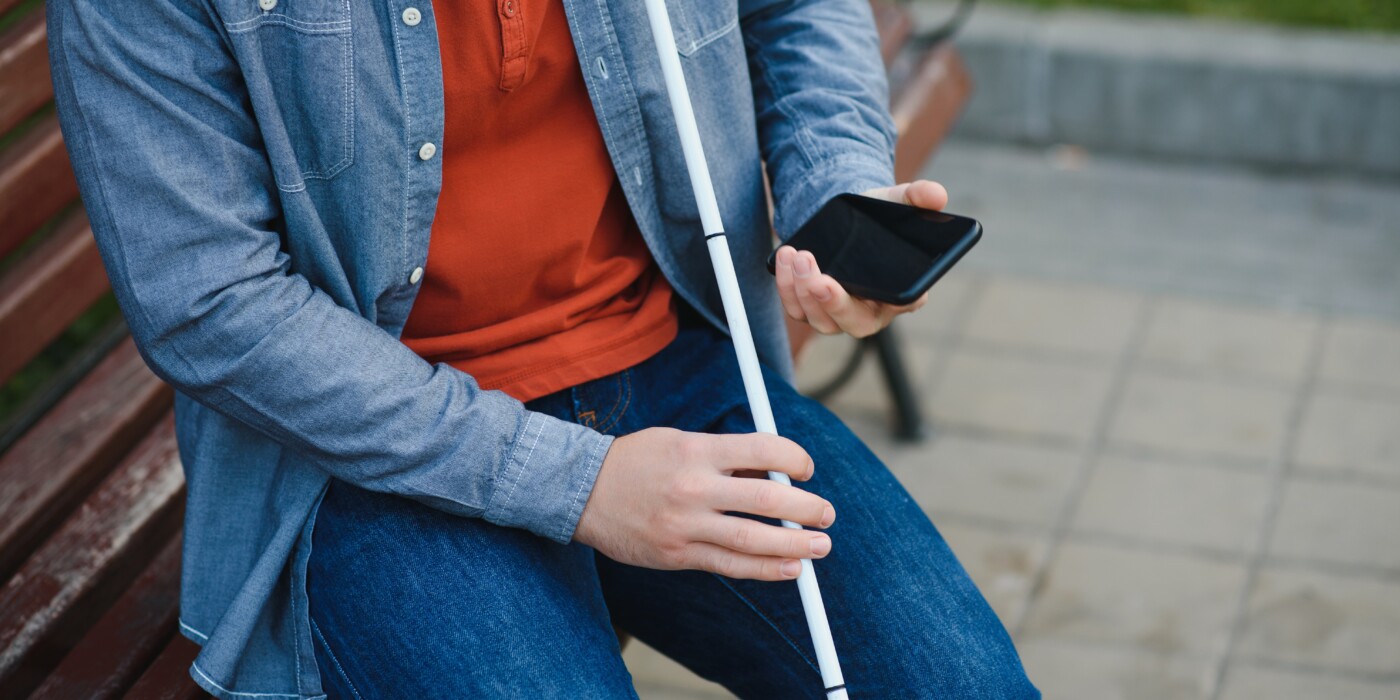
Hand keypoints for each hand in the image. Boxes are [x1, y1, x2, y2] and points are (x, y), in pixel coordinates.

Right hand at [573, 427, 835, 580]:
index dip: (795, 459)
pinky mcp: (677, 555)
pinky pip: (729, 566)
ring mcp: (685, 525)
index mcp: (697, 450)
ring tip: (820, 545)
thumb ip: (726, 456)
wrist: (581, 491)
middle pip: (766, 499)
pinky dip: (765, 569)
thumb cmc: (637, 460)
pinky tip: (790, 569)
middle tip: (826, 514)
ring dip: (795, 544)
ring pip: (752, 539)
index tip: (807, 469)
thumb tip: (776, 471)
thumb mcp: (680, 441)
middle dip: (806, 508)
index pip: (763, 450)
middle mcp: (694, 487)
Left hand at [775, 180, 949, 337]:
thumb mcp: (896, 202)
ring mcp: (840, 314)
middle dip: (834, 303)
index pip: (907, 302)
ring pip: (821, 321)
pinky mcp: (813, 308)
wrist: (846, 221)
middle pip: (855, 322)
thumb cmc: (878, 218)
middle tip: (820, 279)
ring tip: (797, 256)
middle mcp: (873, 311)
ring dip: (804, 292)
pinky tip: (784, 257)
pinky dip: (787, 287)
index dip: (895, 302)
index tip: (883, 293)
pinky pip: (797, 309)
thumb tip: (936, 194)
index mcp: (904, 291)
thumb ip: (917, 197)